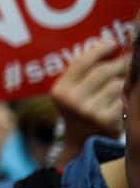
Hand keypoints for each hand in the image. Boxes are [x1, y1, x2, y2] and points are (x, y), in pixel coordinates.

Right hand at [51, 40, 125, 163]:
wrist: (82, 143)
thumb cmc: (80, 111)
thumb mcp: (72, 92)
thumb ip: (82, 71)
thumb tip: (104, 44)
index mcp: (60, 91)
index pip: (81, 62)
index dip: (99, 50)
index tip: (112, 44)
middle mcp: (71, 100)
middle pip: (103, 70)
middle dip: (119, 64)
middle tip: (126, 62)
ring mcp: (88, 111)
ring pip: (116, 84)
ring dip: (123, 82)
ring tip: (122, 85)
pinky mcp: (105, 119)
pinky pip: (123, 98)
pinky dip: (126, 97)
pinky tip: (122, 101)